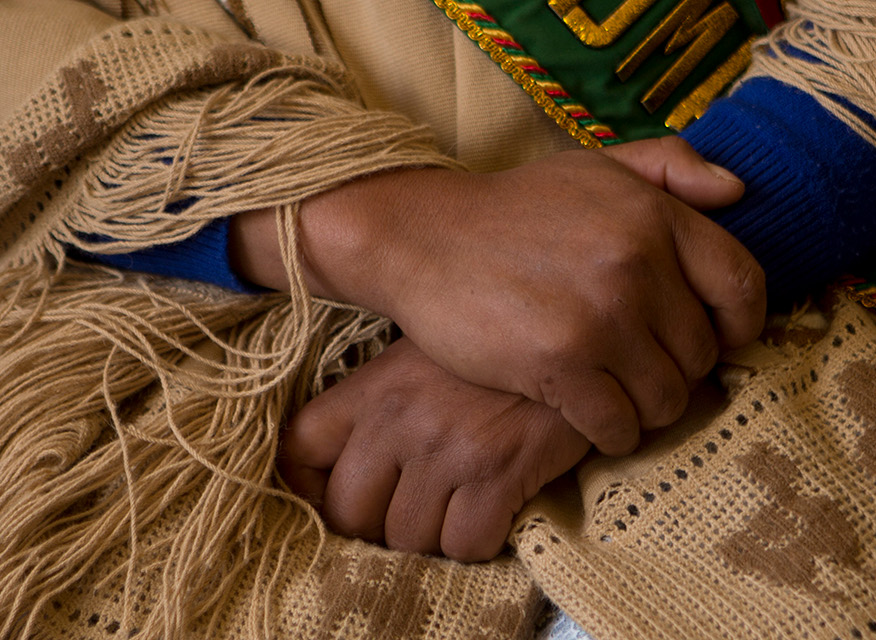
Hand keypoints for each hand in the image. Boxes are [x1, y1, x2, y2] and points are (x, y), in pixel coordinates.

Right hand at [235, 136, 765, 454]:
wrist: (420, 237)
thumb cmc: (513, 209)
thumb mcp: (593, 167)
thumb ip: (670, 167)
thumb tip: (738, 191)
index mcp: (654, 214)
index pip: (744, 284)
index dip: (740, 323)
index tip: (715, 337)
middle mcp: (636, 263)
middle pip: (703, 353)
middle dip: (678, 369)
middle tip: (640, 366)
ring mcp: (599, 316)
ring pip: (667, 398)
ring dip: (645, 407)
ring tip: (615, 392)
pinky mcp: (559, 364)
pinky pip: (619, 426)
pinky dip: (611, 432)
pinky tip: (589, 414)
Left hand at [279, 337, 589, 561]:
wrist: (577, 330)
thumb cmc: (500, 349)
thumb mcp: (427, 352)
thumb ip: (386, 397)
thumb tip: (364, 458)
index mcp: (374, 384)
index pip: (298, 447)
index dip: (308, 487)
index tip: (337, 498)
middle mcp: (400, 417)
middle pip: (348, 511)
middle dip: (377, 526)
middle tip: (413, 512)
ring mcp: (446, 445)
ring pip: (407, 538)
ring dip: (434, 536)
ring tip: (463, 504)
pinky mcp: (498, 470)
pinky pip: (465, 544)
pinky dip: (481, 541)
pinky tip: (499, 509)